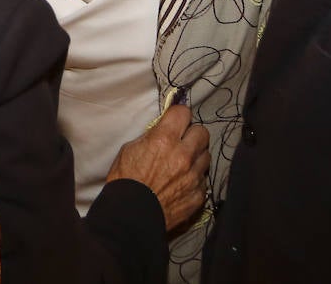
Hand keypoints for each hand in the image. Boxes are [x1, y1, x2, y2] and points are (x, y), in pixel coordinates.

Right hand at [105, 104, 210, 231]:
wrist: (130, 218)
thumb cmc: (125, 182)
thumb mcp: (130, 150)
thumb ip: (151, 137)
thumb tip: (162, 130)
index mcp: (164, 139)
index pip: (183, 112)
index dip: (178, 115)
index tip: (174, 121)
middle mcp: (184, 155)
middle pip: (202, 132)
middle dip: (192, 134)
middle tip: (183, 142)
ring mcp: (194, 176)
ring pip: (206, 156)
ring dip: (196, 157)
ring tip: (184, 164)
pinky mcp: (198, 195)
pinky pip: (203, 180)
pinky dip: (195, 179)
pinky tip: (183, 184)